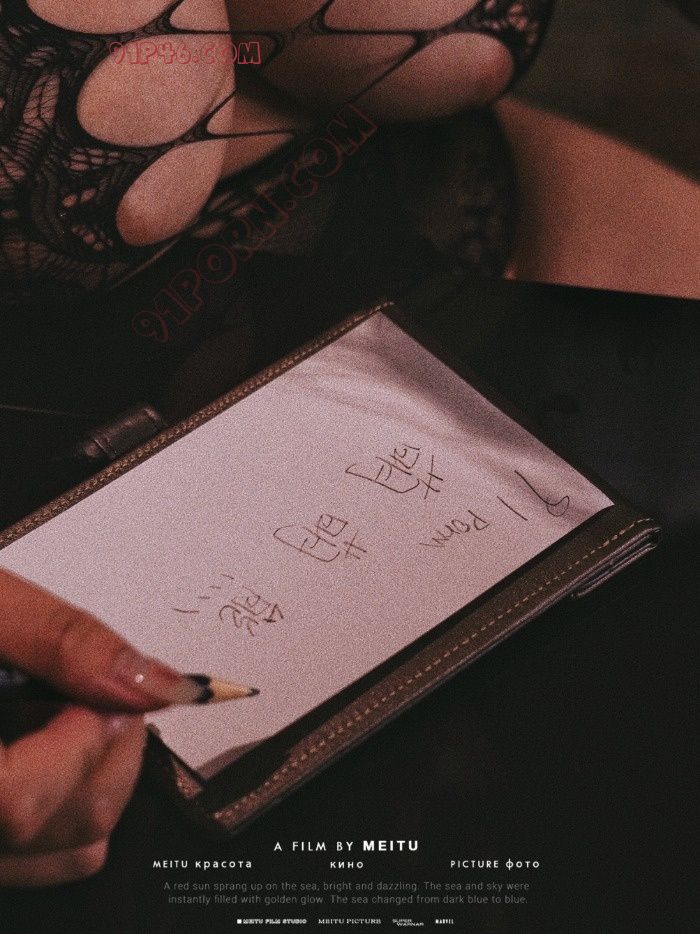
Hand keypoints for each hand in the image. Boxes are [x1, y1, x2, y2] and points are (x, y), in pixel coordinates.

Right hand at [0, 568, 185, 886]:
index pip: (16, 800)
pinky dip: (76, 805)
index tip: (101, 694)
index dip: (80, 741)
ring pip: (64, 855)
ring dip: (97, 777)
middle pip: (55, 831)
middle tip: (101, 695)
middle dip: (106, 753)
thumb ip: (60, 639)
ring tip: (69, 715)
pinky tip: (53, 748)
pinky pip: (46, 860)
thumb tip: (151, 681)